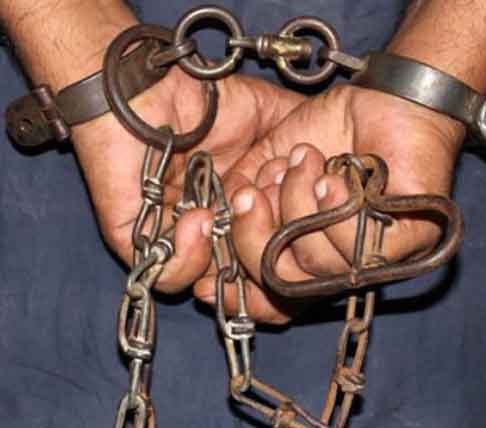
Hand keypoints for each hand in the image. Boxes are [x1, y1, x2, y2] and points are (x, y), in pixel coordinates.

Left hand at [0, 0, 304, 291]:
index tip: (317, 232)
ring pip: (212, 290)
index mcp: (249, 214)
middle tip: (279, 216)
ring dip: (238, 256)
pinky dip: (189, 258)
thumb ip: (310, 146)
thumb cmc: (205, 99)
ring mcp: (175, 241)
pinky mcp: (135, 240)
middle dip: (274, 263)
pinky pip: (167, 276)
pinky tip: (200, 218)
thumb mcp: (274, 118)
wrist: (146, 82)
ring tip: (242, 206)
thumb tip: (350, 176)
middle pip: (252, 290)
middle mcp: (216, 236)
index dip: (303, 265)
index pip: (280, 263)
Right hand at [192, 84, 464, 323]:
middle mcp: (335, 265)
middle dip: (255, 237)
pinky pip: (363, 252)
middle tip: (251, 192)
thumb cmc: (329, 131)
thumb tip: (210, 235)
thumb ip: (240, 198)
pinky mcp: (411, 240)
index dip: (236, 290)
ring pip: (318, 266)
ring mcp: (374, 257)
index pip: (267, 299)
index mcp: (301, 253)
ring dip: (300, 207)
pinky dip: (338, 212)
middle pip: (281, 285)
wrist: (385, 96)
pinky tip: (336, 179)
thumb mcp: (267, 163)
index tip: (209, 268)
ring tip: (309, 163)